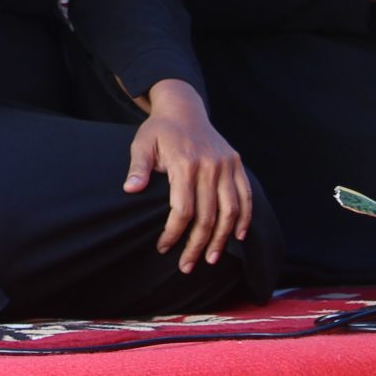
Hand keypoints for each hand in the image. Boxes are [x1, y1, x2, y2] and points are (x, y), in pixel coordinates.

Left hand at [121, 80, 252, 270]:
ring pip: (230, 210)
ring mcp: (226, 164)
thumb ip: (138, 167)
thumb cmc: (159, 130)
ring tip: (210, 259)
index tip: (163, 247)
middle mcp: (210, 165)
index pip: (183, 209)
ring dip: (221, 238)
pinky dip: (244, 218)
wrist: (184, 108)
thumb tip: (130, 189)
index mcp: (185, 162)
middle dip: (196, 245)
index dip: (173, 233)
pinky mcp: (236, 163)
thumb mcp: (142, 144)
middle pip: (207, 215)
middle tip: (187, 266)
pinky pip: (245, 196)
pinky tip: (236, 237)